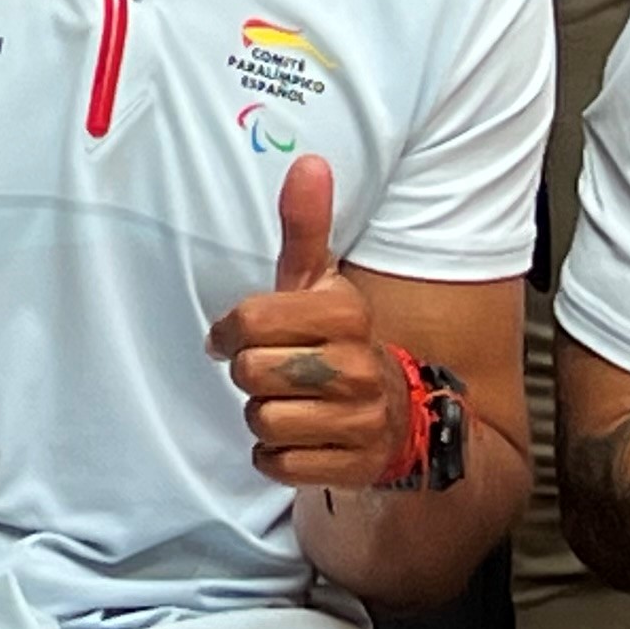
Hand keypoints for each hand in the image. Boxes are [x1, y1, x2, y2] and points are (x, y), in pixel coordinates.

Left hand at [204, 156, 406, 487]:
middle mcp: (358, 367)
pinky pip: (277, 463)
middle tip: (272, 371)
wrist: (397, 417)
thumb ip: (305, 227)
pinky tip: (298, 439)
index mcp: (346, 314)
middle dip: (248, 375)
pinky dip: (275, 457)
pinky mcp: (352, 467)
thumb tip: (308, 161)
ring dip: (262, 416)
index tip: (243, 334)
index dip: (232, 331)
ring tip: (289, 404)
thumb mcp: (318, 284)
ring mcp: (361, 420)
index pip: (249, 322)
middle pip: (250, 373)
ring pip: (262, 420)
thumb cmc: (335, 342)